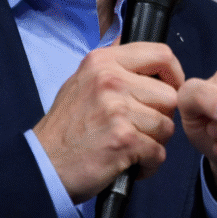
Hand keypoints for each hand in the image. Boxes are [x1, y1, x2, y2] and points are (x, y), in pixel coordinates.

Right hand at [32, 42, 184, 202]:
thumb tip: (141, 51)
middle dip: (161, 117)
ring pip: (167, 125)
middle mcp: (111, 81)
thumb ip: (114, 67)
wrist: (41, 166)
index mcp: (103, 62)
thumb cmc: (65, 128)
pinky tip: (131, 164)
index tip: (171, 89)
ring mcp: (117, 110)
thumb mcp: (82, 82)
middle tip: (141, 129)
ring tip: (132, 146)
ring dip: (155, 142)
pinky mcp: (123, 140)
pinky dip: (149, 163)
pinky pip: (158, 152)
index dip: (175, 74)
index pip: (161, 54)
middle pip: (170, 95)